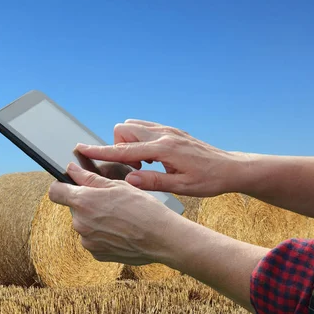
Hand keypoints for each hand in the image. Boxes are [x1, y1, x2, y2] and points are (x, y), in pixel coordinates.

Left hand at [48, 162, 186, 265]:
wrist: (161, 238)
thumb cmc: (142, 208)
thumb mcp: (117, 185)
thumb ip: (88, 177)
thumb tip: (71, 169)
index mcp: (83, 201)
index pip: (55, 192)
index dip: (61, 186)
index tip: (69, 185)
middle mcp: (80, 223)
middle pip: (74, 208)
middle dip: (86, 204)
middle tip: (110, 202)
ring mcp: (87, 241)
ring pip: (84, 225)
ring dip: (95, 220)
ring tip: (119, 218)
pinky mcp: (96, 254)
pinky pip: (93, 240)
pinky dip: (103, 235)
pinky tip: (120, 231)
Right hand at [74, 119, 246, 196]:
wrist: (231, 168)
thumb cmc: (209, 180)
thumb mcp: (181, 187)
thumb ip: (153, 181)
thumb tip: (129, 179)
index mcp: (163, 149)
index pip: (124, 149)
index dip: (100, 150)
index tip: (81, 149)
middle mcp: (163, 135)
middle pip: (124, 130)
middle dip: (118, 146)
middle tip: (134, 168)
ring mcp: (168, 130)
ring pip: (133, 127)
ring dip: (129, 143)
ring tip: (143, 165)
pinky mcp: (172, 131)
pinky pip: (145, 129)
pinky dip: (140, 141)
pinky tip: (152, 159)